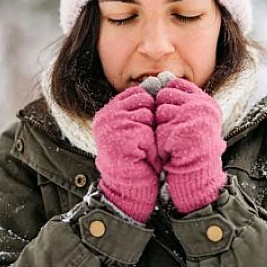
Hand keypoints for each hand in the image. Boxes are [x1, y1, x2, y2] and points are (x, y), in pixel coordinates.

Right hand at [93, 86, 160, 222]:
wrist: (129, 189)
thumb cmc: (138, 159)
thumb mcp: (137, 128)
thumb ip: (142, 106)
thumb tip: (159, 78)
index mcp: (109, 111)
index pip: (138, 92)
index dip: (149, 108)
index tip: (148, 127)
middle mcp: (107, 116)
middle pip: (144, 100)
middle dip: (151, 121)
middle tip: (144, 142)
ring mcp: (112, 126)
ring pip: (147, 115)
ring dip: (153, 135)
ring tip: (143, 151)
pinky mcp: (120, 138)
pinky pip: (147, 132)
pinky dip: (151, 147)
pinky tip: (143, 158)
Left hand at [155, 78, 227, 214]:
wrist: (196, 178)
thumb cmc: (188, 150)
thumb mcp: (189, 120)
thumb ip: (178, 100)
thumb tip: (158, 78)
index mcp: (206, 103)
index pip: (176, 85)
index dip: (166, 99)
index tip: (170, 116)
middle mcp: (204, 107)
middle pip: (165, 95)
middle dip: (162, 114)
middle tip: (173, 133)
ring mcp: (195, 118)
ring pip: (160, 111)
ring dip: (161, 128)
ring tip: (173, 142)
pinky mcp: (183, 131)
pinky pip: (160, 128)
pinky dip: (161, 141)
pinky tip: (172, 151)